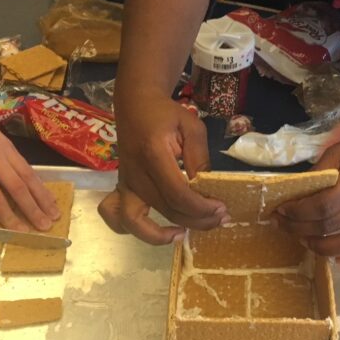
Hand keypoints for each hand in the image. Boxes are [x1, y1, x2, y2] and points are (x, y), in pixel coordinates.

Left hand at [0, 58, 58, 230]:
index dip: (8, 215)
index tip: (20, 231)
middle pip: (18, 187)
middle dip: (33, 209)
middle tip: (46, 226)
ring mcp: (5, 150)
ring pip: (29, 176)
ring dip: (43, 196)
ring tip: (55, 212)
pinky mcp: (9, 144)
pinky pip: (27, 166)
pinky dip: (38, 181)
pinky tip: (44, 192)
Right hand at [99, 92, 225, 243]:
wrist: (136, 104)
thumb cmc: (166, 113)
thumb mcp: (191, 127)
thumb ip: (199, 159)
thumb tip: (207, 190)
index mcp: (153, 154)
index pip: (178, 194)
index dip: (202, 207)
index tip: (221, 207)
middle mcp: (135, 173)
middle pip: (166, 210)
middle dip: (197, 220)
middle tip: (219, 218)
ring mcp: (125, 183)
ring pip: (136, 223)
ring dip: (162, 235)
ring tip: (185, 233)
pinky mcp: (121, 188)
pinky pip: (118, 218)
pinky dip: (134, 231)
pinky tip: (158, 230)